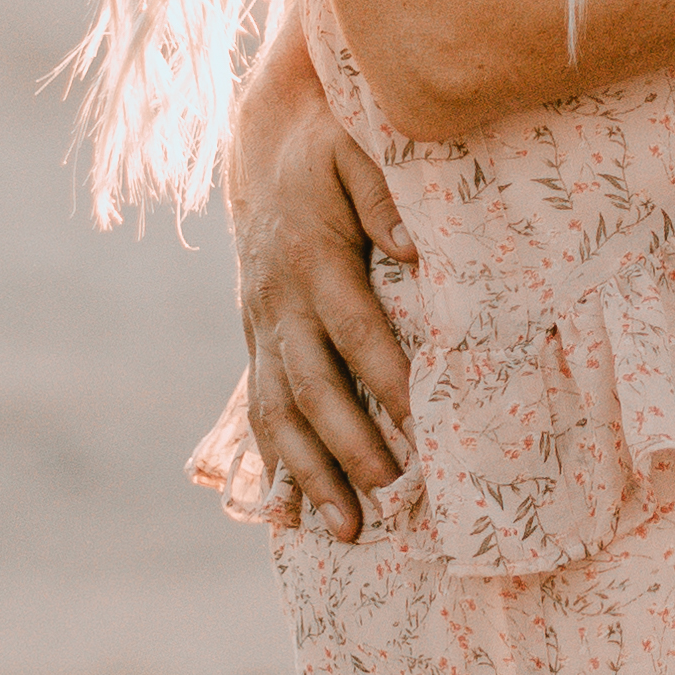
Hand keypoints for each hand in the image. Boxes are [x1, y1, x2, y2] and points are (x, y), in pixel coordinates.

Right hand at [234, 29, 407, 545]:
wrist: (264, 144)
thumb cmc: (327, 147)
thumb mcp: (356, 148)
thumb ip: (384, 194)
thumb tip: (412, 248)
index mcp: (311, 257)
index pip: (352, 325)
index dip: (383, 372)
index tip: (418, 417)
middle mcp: (279, 302)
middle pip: (311, 383)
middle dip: (347, 442)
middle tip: (390, 489)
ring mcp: (261, 328)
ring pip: (279, 412)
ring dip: (309, 474)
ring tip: (346, 530)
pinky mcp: (256, 342)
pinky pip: (261, 412)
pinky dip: (278, 465)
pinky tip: (298, 514)